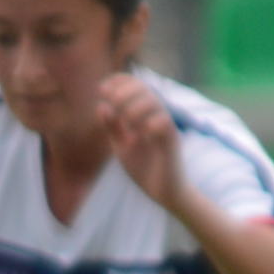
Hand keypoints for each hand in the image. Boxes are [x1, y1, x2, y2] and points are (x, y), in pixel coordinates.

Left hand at [100, 73, 187, 212]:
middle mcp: (155, 116)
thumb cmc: (144, 168)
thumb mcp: (121, 145)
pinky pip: (164, 122)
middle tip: (113, 102)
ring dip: (135, 106)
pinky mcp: (172, 140)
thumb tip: (101, 105)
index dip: (118, 81)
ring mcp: (165, 127)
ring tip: (127, 121)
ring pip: (155, 101)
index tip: (101, 90)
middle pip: (144, 88)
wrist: (162, 192)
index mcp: (142, 114)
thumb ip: (112, 127)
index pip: (134, 85)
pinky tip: (141, 133)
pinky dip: (149, 123)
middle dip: (124, 92)